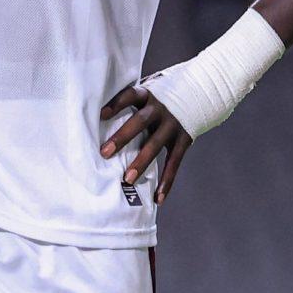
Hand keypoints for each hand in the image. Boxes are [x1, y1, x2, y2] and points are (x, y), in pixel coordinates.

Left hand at [100, 84, 194, 203]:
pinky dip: (167, 182)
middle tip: (105, 153)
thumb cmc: (158, 98)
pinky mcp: (184, 140)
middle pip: (141, 121)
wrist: (198, 94)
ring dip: (141, 162)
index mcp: (147, 95)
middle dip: (123, 137)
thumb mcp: (146, 93)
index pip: (130, 95)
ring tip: (127, 179)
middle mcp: (161, 108)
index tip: (101, 114)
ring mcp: (173, 125)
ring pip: (155, 144)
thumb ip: (127, 104)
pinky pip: (174, 163)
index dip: (116, 104)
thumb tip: (93, 118)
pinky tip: (158, 198)